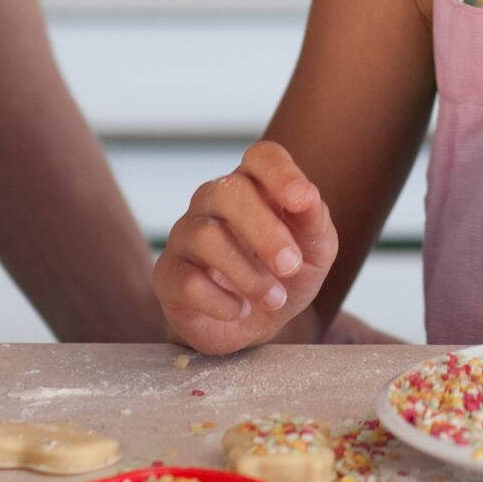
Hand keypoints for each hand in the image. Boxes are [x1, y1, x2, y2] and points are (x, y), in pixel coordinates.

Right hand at [153, 140, 337, 354]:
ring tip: (274, 299)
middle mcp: (212, 200)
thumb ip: (314, 221)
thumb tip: (309, 198)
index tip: (303, 202)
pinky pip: (188, 281)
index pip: (260, 157)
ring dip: (248, 274)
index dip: (281, 173)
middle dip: (265, 231)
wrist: (256, 325)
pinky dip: (222, 301)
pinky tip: (241, 309)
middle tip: (291, 266)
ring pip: (206, 237)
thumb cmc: (285, 275)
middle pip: (227, 191)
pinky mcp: (167, 274)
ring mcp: (185, 234)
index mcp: (254, 185)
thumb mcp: (315, 251)